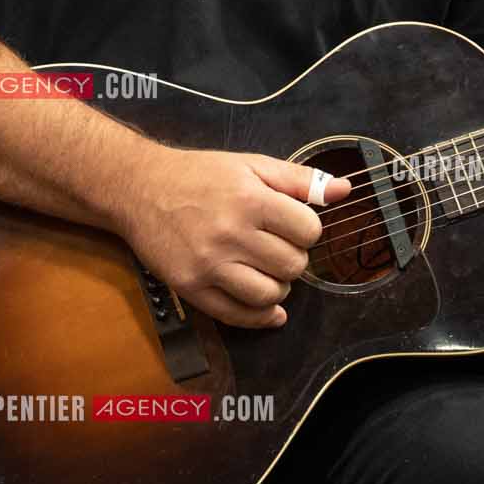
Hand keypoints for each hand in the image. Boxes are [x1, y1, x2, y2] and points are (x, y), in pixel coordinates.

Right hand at [112, 150, 351, 327]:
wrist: (139, 188)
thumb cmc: (198, 175)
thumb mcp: (250, 165)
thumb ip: (298, 180)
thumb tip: (344, 191)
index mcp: (249, 199)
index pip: (308, 231)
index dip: (306, 229)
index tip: (291, 225)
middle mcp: (230, 233)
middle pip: (293, 266)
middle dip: (293, 258)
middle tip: (276, 247)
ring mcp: (209, 264)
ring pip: (270, 295)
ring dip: (278, 287)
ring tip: (267, 271)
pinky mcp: (191, 287)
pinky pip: (238, 316)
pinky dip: (261, 317)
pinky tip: (268, 309)